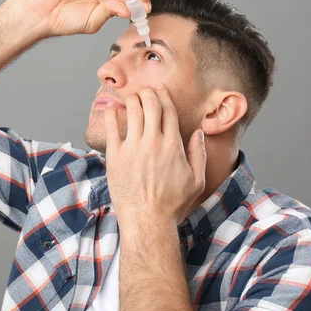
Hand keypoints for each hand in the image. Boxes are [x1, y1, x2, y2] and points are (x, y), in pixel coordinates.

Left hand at [103, 85, 206, 228]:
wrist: (147, 221)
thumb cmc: (172, 204)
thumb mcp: (196, 181)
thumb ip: (198, 154)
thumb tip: (198, 133)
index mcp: (173, 145)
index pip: (168, 109)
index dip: (163, 95)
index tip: (159, 89)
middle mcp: (153, 142)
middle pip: (150, 104)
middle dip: (147, 92)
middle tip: (143, 91)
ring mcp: (132, 148)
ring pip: (132, 111)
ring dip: (131, 99)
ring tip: (130, 97)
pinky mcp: (115, 156)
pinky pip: (112, 127)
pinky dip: (112, 113)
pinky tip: (112, 107)